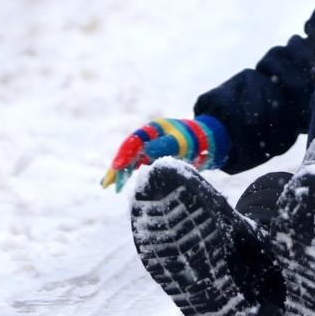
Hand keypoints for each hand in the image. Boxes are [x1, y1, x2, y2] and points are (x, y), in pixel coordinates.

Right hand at [101, 115, 229, 191]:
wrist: (208, 142)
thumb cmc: (195, 139)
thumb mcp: (181, 141)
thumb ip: (164, 146)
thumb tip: (145, 153)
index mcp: (152, 129)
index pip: (134, 142)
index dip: (124, 154)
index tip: (117, 167)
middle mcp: (148, 138)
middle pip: (128, 151)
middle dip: (116, 167)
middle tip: (106, 183)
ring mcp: (149, 148)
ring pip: (130, 160)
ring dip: (119, 172)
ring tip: (108, 186)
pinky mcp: (153, 157)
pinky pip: (137, 165)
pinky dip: (128, 173)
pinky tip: (119, 183)